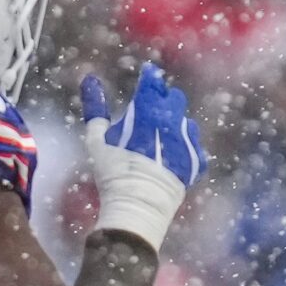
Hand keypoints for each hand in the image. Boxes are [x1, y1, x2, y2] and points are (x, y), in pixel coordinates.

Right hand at [81, 62, 206, 252]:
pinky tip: (173, 157)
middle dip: (164, 102)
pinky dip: (185, 148)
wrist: (137, 205)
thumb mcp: (97, 139)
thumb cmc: (113, 172)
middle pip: (175, 99)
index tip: (146, 79)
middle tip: (151, 114)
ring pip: (187, 123)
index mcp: (148, 110)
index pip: (153, 82)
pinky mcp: (195, 160)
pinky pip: (194, 146)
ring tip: (161, 141)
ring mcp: (187, 140)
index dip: (149, 79)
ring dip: (175, 126)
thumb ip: (95, 108)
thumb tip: (90, 80)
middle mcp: (172, 120)